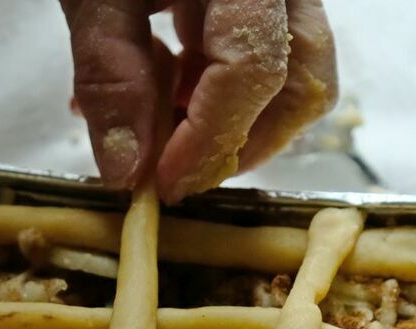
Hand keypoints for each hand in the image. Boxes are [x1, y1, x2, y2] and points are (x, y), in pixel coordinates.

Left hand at [60, 0, 337, 202]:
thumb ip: (111, 77)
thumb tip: (128, 171)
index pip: (254, 70)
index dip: (210, 140)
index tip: (162, 184)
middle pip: (304, 82)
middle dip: (242, 144)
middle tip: (177, 172)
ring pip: (303, 76)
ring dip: (241, 125)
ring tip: (171, 126)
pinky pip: (279, 58)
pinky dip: (230, 93)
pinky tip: (175, 89)